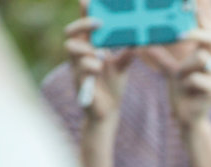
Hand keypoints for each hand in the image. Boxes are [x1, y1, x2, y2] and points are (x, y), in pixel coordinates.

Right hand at [64, 2, 135, 124]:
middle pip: (70, 32)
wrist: (108, 112)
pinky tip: (99, 68)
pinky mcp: (78, 82)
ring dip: (84, 47)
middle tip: (98, 23)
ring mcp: (77, 68)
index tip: (87, 1)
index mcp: (89, 48)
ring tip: (99, 53)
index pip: (84, 26)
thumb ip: (127, 52)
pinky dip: (90, 65)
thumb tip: (139, 40)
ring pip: (71, 48)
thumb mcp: (122, 66)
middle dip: (82, 24)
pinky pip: (79, 69)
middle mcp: (80, 55)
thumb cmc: (111, 87)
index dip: (84, 13)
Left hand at [141, 29, 210, 129]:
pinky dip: (186, 83)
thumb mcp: (172, 72)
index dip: (204, 22)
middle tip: (180, 31)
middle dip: (196, 34)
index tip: (194, 7)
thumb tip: (145, 45)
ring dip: (185, 68)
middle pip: (208, 42)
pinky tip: (186, 91)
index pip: (208, 36)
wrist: (187, 118)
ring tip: (180, 81)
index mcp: (206, 58)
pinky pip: (196, 78)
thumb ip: (163, 58)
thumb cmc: (182, 93)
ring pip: (201, 58)